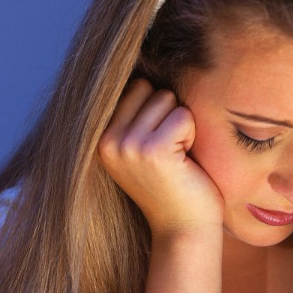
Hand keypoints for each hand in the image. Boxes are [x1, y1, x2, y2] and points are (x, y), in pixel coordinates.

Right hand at [98, 78, 223, 236]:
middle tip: (169, 152)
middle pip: (151, 89)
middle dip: (168, 115)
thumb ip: (134, 114)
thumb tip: (145, 64)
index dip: (156, 112)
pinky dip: (191, 136)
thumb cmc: (171, 183)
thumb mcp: (140, 148)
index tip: (158, 146)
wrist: (183, 227)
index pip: (135, 88)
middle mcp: (107, 140)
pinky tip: (184, 163)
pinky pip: (183, 116)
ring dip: (181, 126)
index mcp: (101, 137)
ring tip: (176, 157)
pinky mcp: (152, 150)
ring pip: (167, 99)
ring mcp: (127, 145)